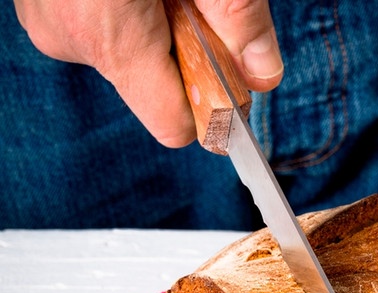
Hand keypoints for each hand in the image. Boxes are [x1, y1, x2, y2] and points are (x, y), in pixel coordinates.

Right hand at [14, 0, 283, 147]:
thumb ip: (238, 18)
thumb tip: (266, 73)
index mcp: (111, 39)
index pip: (175, 124)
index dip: (212, 105)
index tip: (233, 78)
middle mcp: (71, 40)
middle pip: (157, 82)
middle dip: (186, 47)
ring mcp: (49, 22)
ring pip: (130, 50)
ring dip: (158, 22)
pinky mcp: (41, 3)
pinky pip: (102, 24)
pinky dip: (128, 6)